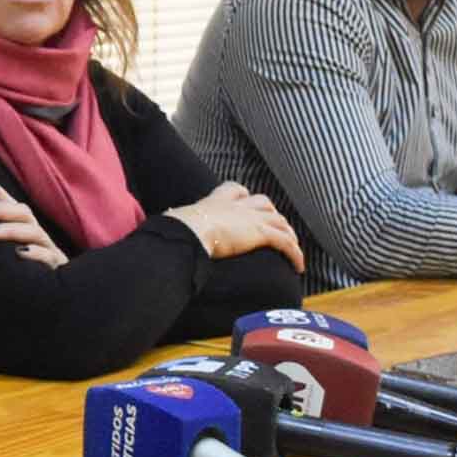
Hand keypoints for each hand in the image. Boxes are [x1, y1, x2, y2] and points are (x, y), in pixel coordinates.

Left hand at [0, 178, 66, 268]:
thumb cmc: (27, 271)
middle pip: (24, 214)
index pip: (13, 205)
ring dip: (10, 230)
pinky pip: (48, 257)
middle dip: (0, 210)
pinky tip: (19, 252)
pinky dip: (35, 253)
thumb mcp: (8, 250)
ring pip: (35, 233)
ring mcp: (49, 252)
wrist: (53, 300)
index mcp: (27, 230)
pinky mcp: (56, 269)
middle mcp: (38, 237)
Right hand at [162, 180, 305, 272]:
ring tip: (292, 249)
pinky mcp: (261, 233)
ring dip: (288, 235)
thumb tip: (158, 232)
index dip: (244, 197)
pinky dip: (295, 253)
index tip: (246, 205)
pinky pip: (286, 243)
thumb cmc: (178, 230)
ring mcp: (252, 218)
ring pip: (280, 222)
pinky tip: (298, 266)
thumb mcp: (177, 224)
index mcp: (217, 201)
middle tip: (275, 229)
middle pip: (264, 203)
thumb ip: (175, 225)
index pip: (236, 190)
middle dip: (271, 215)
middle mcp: (238, 206)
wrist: (189, 231)